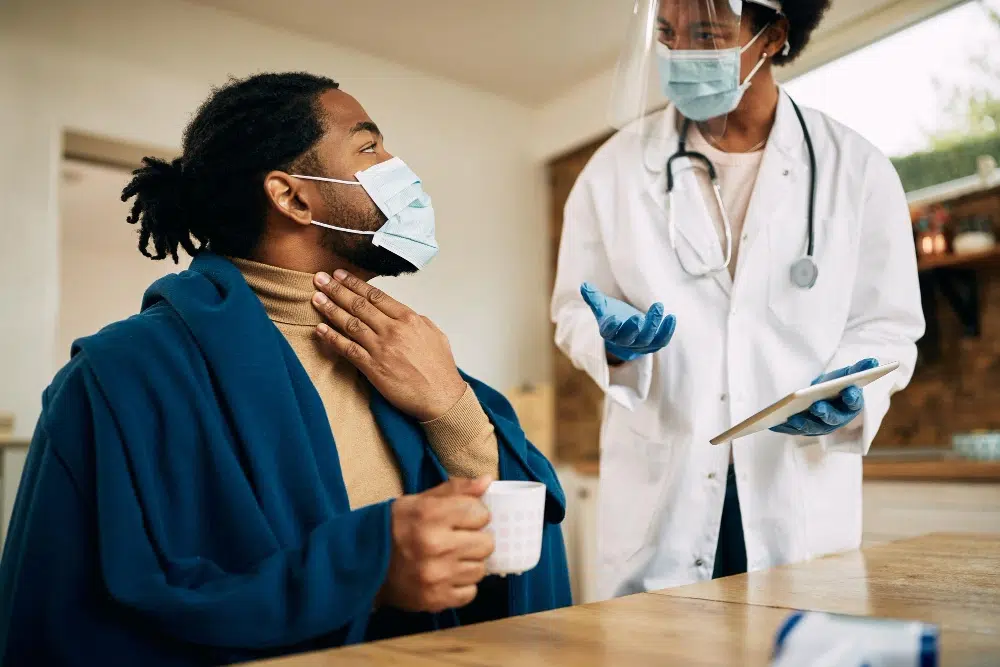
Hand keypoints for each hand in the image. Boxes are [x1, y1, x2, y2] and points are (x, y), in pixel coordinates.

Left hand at [312, 270, 467, 421]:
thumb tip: (404, 314)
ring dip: (330, 309)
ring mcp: (382, 348)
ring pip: (350, 323)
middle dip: (337, 290)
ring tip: (316, 298)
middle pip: (359, 305)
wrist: (441, 397)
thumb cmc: (440, 369)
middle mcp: (393, 330)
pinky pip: (348, 349)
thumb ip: (417, 321)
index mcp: (409, 319)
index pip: (376, 296)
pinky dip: (332, 338)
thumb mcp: (435, 335)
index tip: (340, 275)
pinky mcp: (373, 368)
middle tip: (320, 279)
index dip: (355, 284)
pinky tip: (320, 329)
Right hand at [379, 477, 494, 612]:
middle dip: (475, 539)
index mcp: (430, 515)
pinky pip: (470, 593)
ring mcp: (436, 576)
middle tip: (458, 539)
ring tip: (450, 558)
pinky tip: (446, 576)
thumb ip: (455, 490)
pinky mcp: (435, 600)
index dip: (474, 514)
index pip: (480, 513)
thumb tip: (487, 481)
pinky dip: (461, 585)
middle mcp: (435, 545)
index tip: (462, 517)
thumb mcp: (419, 501)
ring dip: (469, 563)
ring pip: (480, 569)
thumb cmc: (394, 527)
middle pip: (486, 543)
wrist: (361, 563)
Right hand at [580, 282, 675, 362]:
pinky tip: (671, 317)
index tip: (614, 319)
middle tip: (638, 317)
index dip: (611, 327)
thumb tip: (583, 286)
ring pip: (647, 339)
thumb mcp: (602, 306)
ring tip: (658, 306)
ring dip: (654, 325)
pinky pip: (661, 341)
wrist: (626, 332)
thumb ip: (594, 297)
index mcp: (608, 332)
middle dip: (633, 329)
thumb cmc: (613, 315)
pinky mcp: (652, 345)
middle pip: (628, 339)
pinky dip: (667, 331)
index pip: (608, 332)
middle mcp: (623, 341)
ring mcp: (639, 345)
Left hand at [770, 359, 878, 436]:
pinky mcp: (803, 429)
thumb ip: (858, 369)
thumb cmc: (835, 385)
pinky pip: (793, 430)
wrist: (821, 396)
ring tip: (792, 416)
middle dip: (825, 412)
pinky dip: (784, 426)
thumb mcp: (845, 375)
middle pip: (832, 418)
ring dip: (802, 422)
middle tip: (817, 406)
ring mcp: (820, 426)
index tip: (849, 390)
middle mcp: (837, 420)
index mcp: (851, 405)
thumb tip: (873, 362)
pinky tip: (774, 422)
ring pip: (812, 426)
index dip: (852, 397)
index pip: (854, 402)